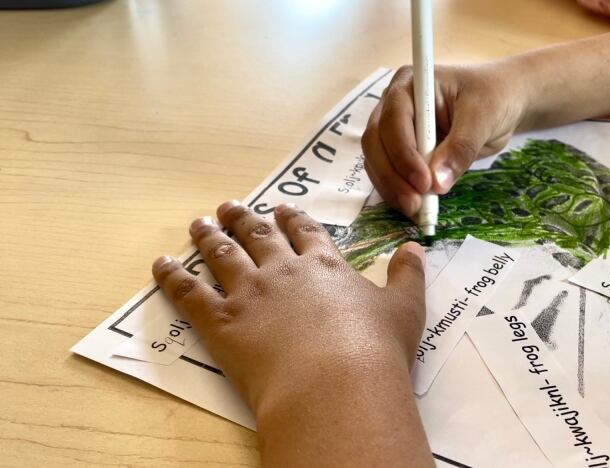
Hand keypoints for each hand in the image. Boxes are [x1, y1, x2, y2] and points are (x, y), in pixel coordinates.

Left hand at [152, 202, 432, 465]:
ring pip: (222, 255)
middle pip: (258, 236)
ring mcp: (250, 293)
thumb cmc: (375, 349)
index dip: (291, 219)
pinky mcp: (222, 322)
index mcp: (324, 266)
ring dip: (208, 236)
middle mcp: (283, 271)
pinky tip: (161, 264)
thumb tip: (416, 248)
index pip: (304, 232)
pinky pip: (190, 293)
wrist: (337, 382)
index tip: (281, 210)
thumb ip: (407, 275)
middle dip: (243, 219)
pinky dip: (173, 276)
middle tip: (230, 206)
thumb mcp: (405, 309)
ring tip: (199, 223)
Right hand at [361, 62, 526, 217]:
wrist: (501, 104)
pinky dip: (398, 192)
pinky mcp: (400, 152)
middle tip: (416, 204)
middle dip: (392, 176)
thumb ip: (461, 147)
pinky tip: (415, 208)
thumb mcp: (482, 116)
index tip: (424, 181)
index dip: (403, 153)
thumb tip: (437, 183)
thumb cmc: (492, 98)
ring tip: (417, 211)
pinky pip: (389, 174)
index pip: (393, 119)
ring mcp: (394, 129)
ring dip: (392, 188)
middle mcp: (393, 105)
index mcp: (410, 84)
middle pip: (376, 142)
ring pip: (377, 161)